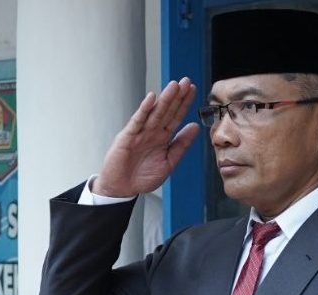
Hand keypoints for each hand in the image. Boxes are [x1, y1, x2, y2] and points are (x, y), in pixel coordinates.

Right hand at [93, 77, 200, 197]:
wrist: (122, 189)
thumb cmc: (142, 178)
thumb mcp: (168, 162)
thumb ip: (181, 145)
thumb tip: (195, 127)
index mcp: (163, 138)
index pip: (176, 116)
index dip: (184, 103)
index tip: (193, 90)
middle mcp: (152, 132)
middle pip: (167, 111)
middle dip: (176, 96)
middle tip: (186, 81)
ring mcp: (140, 133)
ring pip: (155, 113)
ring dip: (164, 99)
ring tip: (174, 86)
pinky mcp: (127, 137)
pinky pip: (137, 121)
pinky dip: (144, 109)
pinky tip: (151, 98)